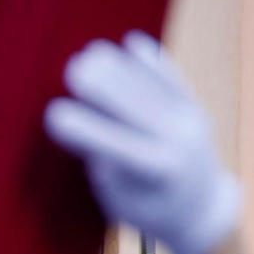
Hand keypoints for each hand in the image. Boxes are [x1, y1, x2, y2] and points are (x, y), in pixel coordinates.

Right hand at [44, 31, 239, 253]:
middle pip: (137, 108)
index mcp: (158, 172)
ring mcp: (192, 122)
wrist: (200, 210)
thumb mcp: (119, 198)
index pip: (116, 145)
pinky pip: (173, 80)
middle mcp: (180, 143)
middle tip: (73, 69)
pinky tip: (133, 43)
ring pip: (153, 89)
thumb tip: (87, 126)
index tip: (54, 114)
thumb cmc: (147, 210)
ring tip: (91, 52)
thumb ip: (105, 164)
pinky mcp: (196, 108)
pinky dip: (153, 62)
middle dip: (105, 87)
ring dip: (121, 68)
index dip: (85, 128)